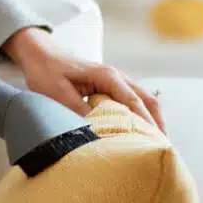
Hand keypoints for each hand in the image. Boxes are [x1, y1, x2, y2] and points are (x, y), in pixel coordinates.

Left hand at [2, 26, 164, 131]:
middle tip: (162, 148)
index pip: (133, 101)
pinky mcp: (112, 87)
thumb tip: (98, 129)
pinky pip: (134, 101)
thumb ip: (78, 109)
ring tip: (155, 144)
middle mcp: (118, 77)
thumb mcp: (57, 93)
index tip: (154, 142)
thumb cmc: (47, 71)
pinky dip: (142, 116)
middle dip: (157, 123)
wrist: (40, 54)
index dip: (145, 122)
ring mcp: (117, 81)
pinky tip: (139, 133)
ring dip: (152, 120)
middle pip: (148, 100)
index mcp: (107, 76)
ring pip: (144, 101)